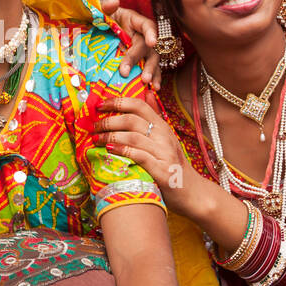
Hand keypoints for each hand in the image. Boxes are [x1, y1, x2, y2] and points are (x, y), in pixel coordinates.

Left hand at [98, 94, 203, 212]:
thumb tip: (148, 93)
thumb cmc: (173, 164)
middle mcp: (163, 135)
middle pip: (131, 120)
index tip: (99, 105)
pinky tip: (110, 150)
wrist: (192, 192)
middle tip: (93, 127)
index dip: (117, 102)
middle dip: (108, 121)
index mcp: (162, 125)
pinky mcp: (161, 169)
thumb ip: (154, 116)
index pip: (138, 105)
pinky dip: (122, 151)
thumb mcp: (165, 137)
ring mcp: (163, 152)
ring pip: (132, 136)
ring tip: (96, 139)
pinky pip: (138, 155)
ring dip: (110, 136)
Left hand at [100, 0, 161, 87]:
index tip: (152, 42)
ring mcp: (144, 50)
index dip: (151, 33)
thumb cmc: (101, 20)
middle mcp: (142, 35)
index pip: (147, 25)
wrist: (97, 32)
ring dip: (152, 71)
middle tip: (130, 72)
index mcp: (135, 21)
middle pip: (147, 47)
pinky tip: (153, 90)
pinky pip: (152, 71)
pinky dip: (154, 80)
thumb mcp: (100, 12)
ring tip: (147, 82)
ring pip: (153, 60)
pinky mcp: (142, 62)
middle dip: (140, 59)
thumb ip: (104, 7)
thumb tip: (113, 2)